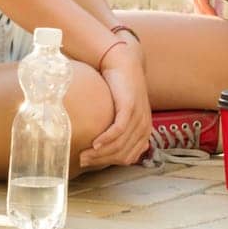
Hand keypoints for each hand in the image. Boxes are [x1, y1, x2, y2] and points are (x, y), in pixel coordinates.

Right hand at [82, 43, 151, 167]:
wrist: (123, 65)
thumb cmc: (120, 90)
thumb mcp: (124, 113)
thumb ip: (120, 130)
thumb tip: (105, 149)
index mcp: (144, 131)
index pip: (127, 158)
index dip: (108, 163)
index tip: (91, 163)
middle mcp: (144, 127)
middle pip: (122, 154)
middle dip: (102, 161)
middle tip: (84, 161)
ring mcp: (138, 118)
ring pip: (119, 145)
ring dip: (100, 153)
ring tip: (85, 154)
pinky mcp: (130, 108)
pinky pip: (118, 130)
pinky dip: (106, 139)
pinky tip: (95, 143)